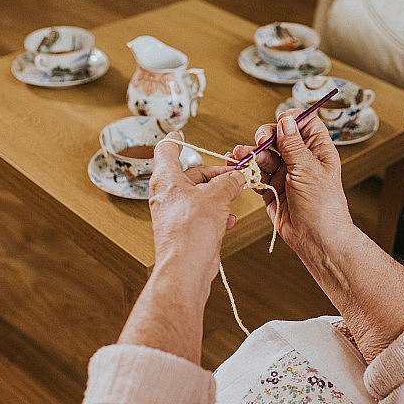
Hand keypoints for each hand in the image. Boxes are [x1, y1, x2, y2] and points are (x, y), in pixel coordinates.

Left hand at [149, 132, 246, 292]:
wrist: (187, 268)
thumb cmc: (190, 232)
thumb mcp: (216, 196)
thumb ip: (228, 182)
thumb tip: (237, 177)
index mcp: (166, 180)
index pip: (166, 151)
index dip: (174, 140)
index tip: (180, 134)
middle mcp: (167, 196)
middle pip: (193, 175)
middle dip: (216, 174)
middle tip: (235, 175)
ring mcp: (176, 214)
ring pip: (201, 196)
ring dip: (220, 195)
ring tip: (234, 196)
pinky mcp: (186, 231)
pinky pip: (203, 215)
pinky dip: (217, 214)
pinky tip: (228, 219)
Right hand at [231, 109, 352, 258]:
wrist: (316, 238)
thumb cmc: (323, 206)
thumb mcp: (308, 169)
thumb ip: (293, 144)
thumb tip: (286, 121)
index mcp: (318, 152)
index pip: (306, 125)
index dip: (292, 119)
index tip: (280, 120)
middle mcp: (302, 161)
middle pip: (280, 138)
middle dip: (267, 136)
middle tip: (259, 140)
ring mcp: (286, 176)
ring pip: (265, 156)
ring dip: (253, 154)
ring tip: (241, 155)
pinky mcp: (272, 190)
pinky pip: (257, 175)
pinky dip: (247, 170)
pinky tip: (238, 165)